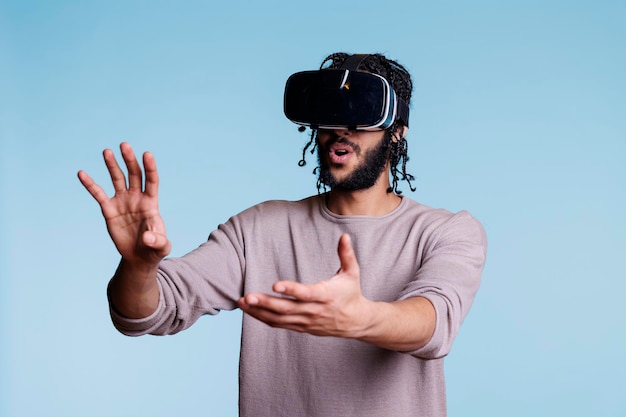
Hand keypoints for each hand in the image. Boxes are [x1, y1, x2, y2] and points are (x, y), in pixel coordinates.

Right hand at [78, 142, 170, 265]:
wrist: (139, 257)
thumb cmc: (154, 249)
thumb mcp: (161, 247)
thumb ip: (158, 241)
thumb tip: (147, 238)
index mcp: (151, 202)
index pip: (152, 180)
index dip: (150, 168)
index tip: (147, 154)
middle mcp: (137, 198)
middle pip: (134, 174)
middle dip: (130, 160)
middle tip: (124, 145)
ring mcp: (122, 202)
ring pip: (117, 179)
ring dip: (112, 165)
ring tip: (107, 151)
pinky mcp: (109, 210)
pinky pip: (98, 194)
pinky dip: (90, 184)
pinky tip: (82, 173)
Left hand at [237, 234, 372, 337]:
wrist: (356, 321)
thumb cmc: (351, 293)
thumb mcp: (352, 273)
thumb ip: (346, 254)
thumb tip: (344, 235)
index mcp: (326, 295)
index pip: (306, 293)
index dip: (291, 290)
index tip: (275, 284)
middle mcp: (314, 310)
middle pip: (287, 309)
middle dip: (265, 303)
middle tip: (247, 296)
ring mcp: (306, 321)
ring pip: (279, 318)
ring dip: (259, 311)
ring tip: (241, 301)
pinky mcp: (301, 327)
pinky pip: (279, 324)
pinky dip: (263, 318)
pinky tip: (249, 310)